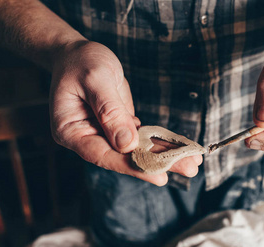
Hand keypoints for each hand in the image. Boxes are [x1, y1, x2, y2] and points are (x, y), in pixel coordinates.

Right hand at [50, 41, 201, 184]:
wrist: (78, 54)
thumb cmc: (81, 62)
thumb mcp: (95, 80)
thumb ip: (110, 111)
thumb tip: (127, 144)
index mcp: (71, 131)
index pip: (103, 155)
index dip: (132, 166)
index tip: (159, 175)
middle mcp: (88, 138)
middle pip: (124, 157)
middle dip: (158, 163)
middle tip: (188, 168)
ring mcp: (104, 134)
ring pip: (136, 149)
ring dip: (165, 154)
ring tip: (192, 160)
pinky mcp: (119, 126)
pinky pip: (141, 137)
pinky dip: (160, 141)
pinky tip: (181, 146)